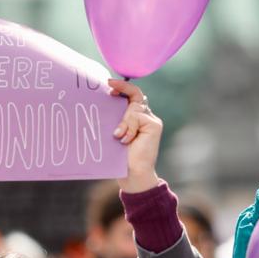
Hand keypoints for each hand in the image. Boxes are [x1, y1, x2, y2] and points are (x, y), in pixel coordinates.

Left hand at [109, 79, 162, 193]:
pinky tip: (125, 139)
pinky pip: (138, 116)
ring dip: (124, 120)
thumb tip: (104, 101)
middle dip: (123, 89)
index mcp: (135, 118)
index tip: (109, 83)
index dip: (123, 87)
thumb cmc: (120, 157)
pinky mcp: (154, 125)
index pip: (132, 95)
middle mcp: (145, 116)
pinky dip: (129, 126)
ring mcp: (151, 120)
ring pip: (135, 106)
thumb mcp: (115, 133)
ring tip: (117, 136)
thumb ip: (115, 119)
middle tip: (109, 87)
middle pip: (135, 95)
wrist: (132, 174)